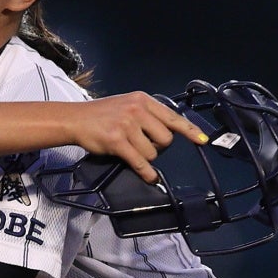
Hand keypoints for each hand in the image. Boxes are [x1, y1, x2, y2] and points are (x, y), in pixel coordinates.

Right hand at [68, 92, 205, 182]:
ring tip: (131, 150)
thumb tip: (167, 133)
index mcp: (142, 100)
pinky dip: (146, 172)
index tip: (203, 140)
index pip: (172, 117)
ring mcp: (127, 125)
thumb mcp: (127, 104)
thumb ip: (147, 114)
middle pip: (166, 138)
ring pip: (153, 152)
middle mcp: (137, 110)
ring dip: (146, 157)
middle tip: (144, 145)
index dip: (190, 130)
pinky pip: (140, 162)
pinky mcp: (118, 141)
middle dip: (159, 147)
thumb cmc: (102, 114)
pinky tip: (149, 177)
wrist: (75, 119)